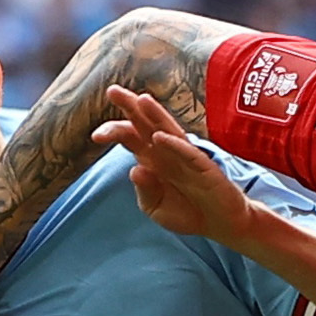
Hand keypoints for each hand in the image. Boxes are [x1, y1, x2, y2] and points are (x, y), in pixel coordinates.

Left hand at [97, 85, 249, 242]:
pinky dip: (174, 144)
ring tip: (140, 99)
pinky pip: (188, 153)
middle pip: (146, 124)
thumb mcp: (156, 208)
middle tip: (113, 91)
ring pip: (169, 130)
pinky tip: (159, 136)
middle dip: (131, 107)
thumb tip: (136, 170)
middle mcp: (167, 152)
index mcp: (152, 159)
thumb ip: (145, 191)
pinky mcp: (203, 168)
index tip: (96, 136)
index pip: (130, 137)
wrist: (219, 224)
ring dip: (155, 115)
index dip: (114, 132)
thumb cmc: (187, 213)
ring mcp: (186, 157)